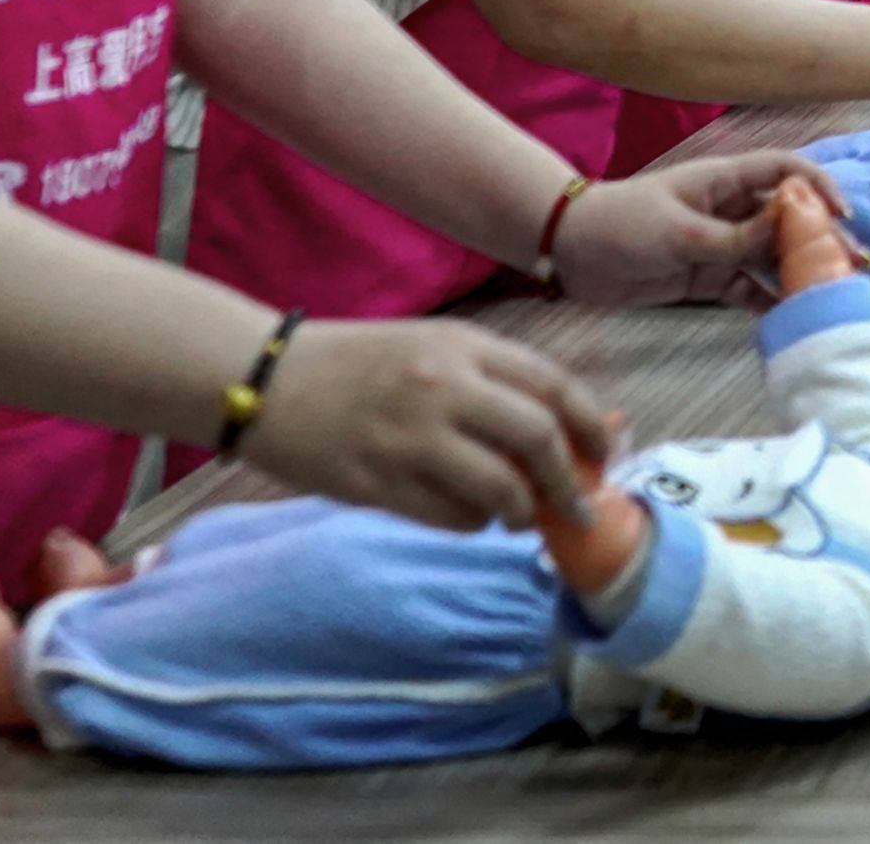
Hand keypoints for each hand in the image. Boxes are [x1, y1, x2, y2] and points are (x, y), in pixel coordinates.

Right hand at [240, 317, 613, 533]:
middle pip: (539, 439)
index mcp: (464, 346)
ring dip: (521, 512)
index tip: (606, 454)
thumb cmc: (357, 362)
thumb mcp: (433, 346)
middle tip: (575, 504)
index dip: (592, 426)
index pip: (555, 385)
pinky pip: (452, 518)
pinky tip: (469, 515)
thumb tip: (578, 424)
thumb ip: (498, 379)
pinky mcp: (377, 483)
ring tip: (517, 515)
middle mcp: (443, 387)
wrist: (263, 378)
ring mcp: (409, 437)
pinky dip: (474, 523)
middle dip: (569, 480)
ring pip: (501, 488)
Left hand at [549, 152, 851, 308]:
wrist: (569, 253)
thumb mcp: (678, 232)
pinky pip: (749, 287)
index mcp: (724, 181)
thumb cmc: (620, 225)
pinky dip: (770, 301)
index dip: (818, 186)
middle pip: (790, 218)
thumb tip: (786, 233)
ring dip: (803, 272)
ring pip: (774, 256)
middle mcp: (730, 209)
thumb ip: (733, 238)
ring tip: (835, 292)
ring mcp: (721, 243)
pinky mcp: (707, 275)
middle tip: (855, 263)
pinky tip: (792, 318)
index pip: (785, 171)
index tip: (840, 213)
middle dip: (823, 237)